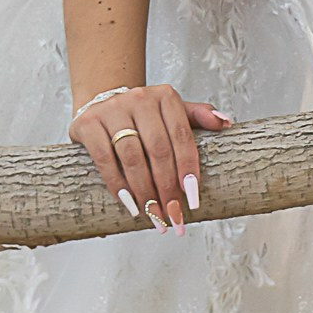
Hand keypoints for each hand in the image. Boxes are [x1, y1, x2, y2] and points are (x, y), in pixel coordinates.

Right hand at [69, 85, 230, 231]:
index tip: (193, 201)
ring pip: (132, 158)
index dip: (188, 170)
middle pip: (158, 151)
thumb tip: (225, 123)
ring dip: (145, 192)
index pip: (181, 137)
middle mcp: (139, 99)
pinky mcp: (88, 124)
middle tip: (173, 216)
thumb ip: (198, 116)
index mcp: (165, 96)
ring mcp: (112, 110)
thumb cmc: (144, 115)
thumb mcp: (173, 111)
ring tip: (154, 216)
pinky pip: (105, 159)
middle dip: (167, 189)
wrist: (101, 100)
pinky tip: (130, 205)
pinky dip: (118, 185)